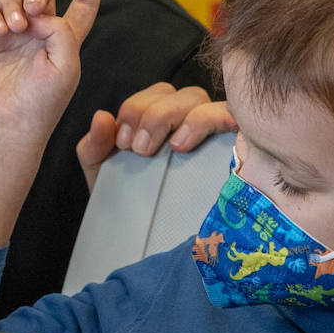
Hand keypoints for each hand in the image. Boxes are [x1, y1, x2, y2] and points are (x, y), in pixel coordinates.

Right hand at [0, 0, 101, 150]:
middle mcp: (37, 32)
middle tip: (33, 10)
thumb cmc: (42, 104)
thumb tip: (37, 13)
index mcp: (64, 39)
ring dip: (14, 5)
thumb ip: (62, 31)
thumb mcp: (66, 67)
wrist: (8, 127)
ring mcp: (8, 34)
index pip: (81, 4)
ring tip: (16, 28)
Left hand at [76, 86, 233, 190]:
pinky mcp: (237, 150)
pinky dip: (221, 119)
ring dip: (189, 118)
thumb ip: (95, 145)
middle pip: (186, 94)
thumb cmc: (130, 199)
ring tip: (175, 148)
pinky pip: (235, 121)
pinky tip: (206, 137)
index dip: (138, 109)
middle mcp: (194, 119)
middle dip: (159, 114)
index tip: (124, 143)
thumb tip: (102, 117)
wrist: (146, 239)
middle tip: (141, 150)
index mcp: (163, 117)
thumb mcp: (103, 172)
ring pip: (209, 104)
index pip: (158, 93)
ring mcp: (218, 134)